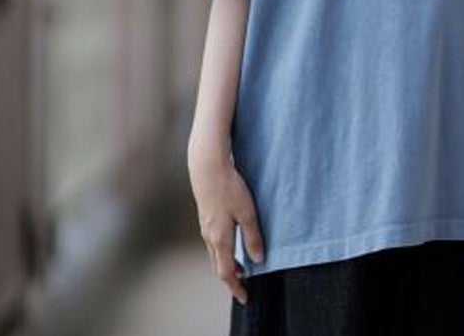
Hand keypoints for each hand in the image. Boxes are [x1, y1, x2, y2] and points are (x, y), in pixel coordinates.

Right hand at [188, 145, 265, 305]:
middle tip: (244, 287)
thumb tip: (258, 260)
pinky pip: (214, 243)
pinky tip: (232, 244)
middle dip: (231, 279)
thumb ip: (253, 237)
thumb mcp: (247, 212)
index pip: (226, 273)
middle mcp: (210, 237)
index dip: (236, 288)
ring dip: (227, 265)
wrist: (207, 167)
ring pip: (216, 255)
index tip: (245, 297)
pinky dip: (223, 252)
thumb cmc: (229, 187)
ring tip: (242, 269)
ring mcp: (206, 227)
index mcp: (220, 238)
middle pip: (219, 267)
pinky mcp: (206, 217)